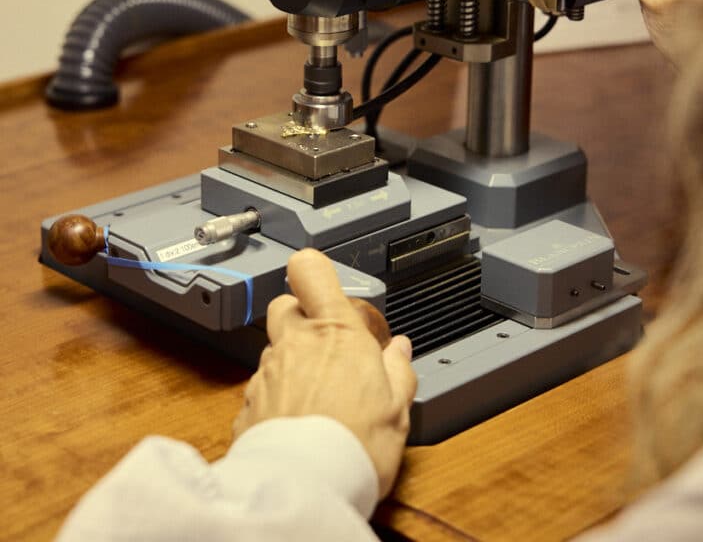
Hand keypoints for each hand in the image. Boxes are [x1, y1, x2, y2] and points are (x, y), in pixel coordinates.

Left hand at [233, 249, 416, 498]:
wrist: (304, 489)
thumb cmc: (353, 446)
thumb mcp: (396, 407)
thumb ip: (397, 370)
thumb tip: (399, 352)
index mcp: (335, 331)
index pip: (309, 269)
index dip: (314, 270)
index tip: (326, 281)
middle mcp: (294, 343)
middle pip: (285, 305)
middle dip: (302, 317)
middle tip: (328, 346)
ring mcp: (266, 374)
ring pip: (272, 350)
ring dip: (290, 362)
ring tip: (318, 396)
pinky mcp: (247, 407)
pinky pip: (261, 389)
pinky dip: (276, 398)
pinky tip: (297, 422)